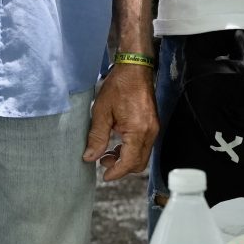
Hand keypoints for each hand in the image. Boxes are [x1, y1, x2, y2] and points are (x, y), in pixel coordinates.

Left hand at [82, 63, 156, 179]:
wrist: (135, 68)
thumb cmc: (119, 85)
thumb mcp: (101, 111)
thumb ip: (96, 137)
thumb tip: (90, 157)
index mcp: (138, 131)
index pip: (129, 162)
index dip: (116, 172)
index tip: (104, 176)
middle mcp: (150, 132)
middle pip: (139, 163)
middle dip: (121, 167)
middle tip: (103, 161)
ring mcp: (154, 128)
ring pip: (142, 155)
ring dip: (126, 158)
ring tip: (108, 151)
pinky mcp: (153, 124)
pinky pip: (144, 145)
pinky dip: (131, 149)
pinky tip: (118, 142)